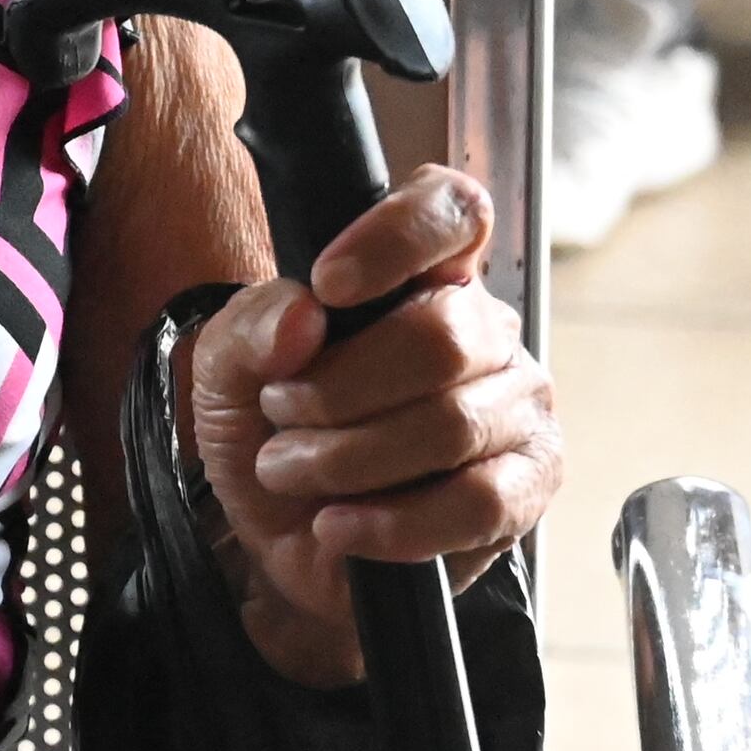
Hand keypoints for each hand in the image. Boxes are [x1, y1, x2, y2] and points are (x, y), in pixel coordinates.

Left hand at [182, 165, 559, 690]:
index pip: (454, 209)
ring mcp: (516, 410)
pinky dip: (392, 521)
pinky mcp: (524, 491)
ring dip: (346, 458)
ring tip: (292, 470)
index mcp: (423, 274)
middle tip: (282, 413)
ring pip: (451, 425)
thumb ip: (250, 326)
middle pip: (442, 335)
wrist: (282, 541)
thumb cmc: (271, 432)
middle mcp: (485, 331)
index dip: (399, 236)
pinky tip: (340, 525)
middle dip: (339, 388)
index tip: (329, 286)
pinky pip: (477, 503)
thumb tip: (304, 315)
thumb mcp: (226, 371)